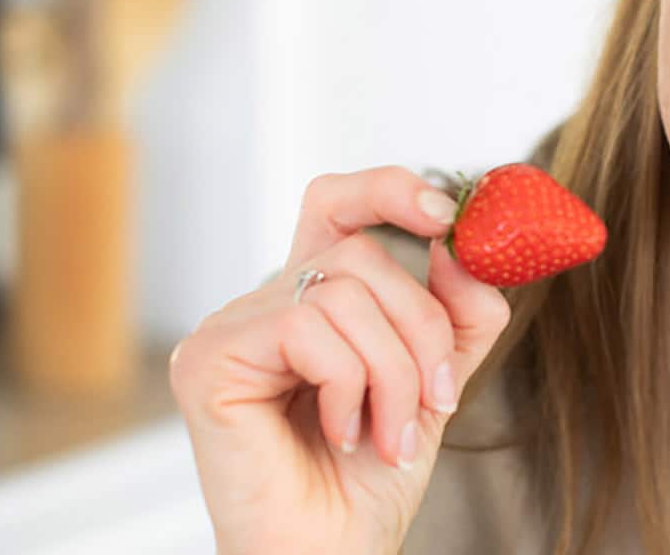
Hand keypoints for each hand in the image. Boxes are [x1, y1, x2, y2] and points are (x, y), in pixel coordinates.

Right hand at [169, 167, 511, 553]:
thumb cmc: (370, 480)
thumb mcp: (437, 382)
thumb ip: (458, 314)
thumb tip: (460, 246)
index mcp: (315, 302)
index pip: (339, 204)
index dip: (388, 189)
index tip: (444, 214)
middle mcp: (266, 303)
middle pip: (361, 252)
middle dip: (422, 325)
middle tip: (437, 398)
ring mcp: (230, 328)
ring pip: (344, 292)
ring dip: (394, 371)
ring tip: (389, 434)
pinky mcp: (208, 359)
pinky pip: (307, 329)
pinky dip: (348, 385)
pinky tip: (341, 434)